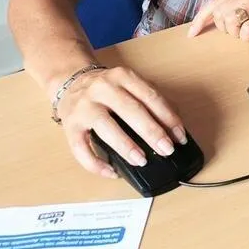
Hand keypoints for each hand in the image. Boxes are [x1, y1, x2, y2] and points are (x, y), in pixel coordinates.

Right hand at [53, 66, 187, 178]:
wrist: (69, 81)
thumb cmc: (106, 87)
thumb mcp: (129, 83)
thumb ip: (149, 98)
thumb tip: (174, 123)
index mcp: (123, 76)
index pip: (150, 97)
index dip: (168, 117)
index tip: (179, 136)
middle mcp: (103, 89)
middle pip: (131, 110)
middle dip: (152, 132)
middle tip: (167, 149)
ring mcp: (84, 107)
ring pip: (106, 127)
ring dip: (127, 146)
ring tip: (142, 160)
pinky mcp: (69, 126)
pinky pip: (81, 148)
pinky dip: (96, 164)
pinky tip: (112, 172)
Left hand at [186, 0, 248, 40]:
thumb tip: (220, 16)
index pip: (214, 2)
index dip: (201, 19)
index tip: (193, 33)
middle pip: (220, 15)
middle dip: (224, 28)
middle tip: (237, 30)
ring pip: (231, 23)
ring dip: (236, 33)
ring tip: (247, 31)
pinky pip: (247, 30)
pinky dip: (246, 37)